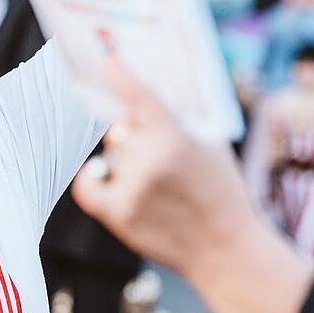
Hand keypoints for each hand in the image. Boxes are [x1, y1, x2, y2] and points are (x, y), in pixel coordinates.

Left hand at [71, 57, 256, 277]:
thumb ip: (181, 118)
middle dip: (132, 132)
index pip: (137, 96)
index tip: (107, 61)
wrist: (225, 250)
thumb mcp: (213, 145)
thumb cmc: (222, 193)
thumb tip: (147, 87)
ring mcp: (130, 189)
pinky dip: (93, 178)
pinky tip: (102, 177)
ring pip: (111, 155)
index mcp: (175, 140)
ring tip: (155, 182)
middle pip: (120, 128)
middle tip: (153, 149)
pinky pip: (88, 185)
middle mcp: (149, 162)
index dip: (119, 74)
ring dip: (124, 159)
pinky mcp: (118, 214)